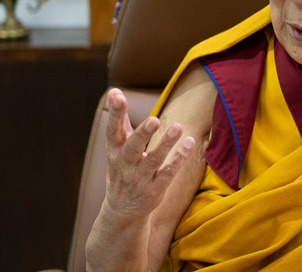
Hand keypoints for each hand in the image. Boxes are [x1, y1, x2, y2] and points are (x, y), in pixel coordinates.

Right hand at [104, 88, 195, 216]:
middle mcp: (125, 164)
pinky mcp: (155, 189)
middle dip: (142, 133)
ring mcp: (140, 178)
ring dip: (165, 144)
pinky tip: (189, 144)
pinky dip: (178, 160)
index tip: (117, 95)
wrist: (122, 210)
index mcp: (114, 151)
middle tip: (155, 119)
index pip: (112, 130)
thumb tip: (114, 90)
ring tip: (178, 127)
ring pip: (153, 160)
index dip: (114, 113)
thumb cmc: (121, 168)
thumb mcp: (116, 147)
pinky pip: (168, 174)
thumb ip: (119, 120)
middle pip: (132, 147)